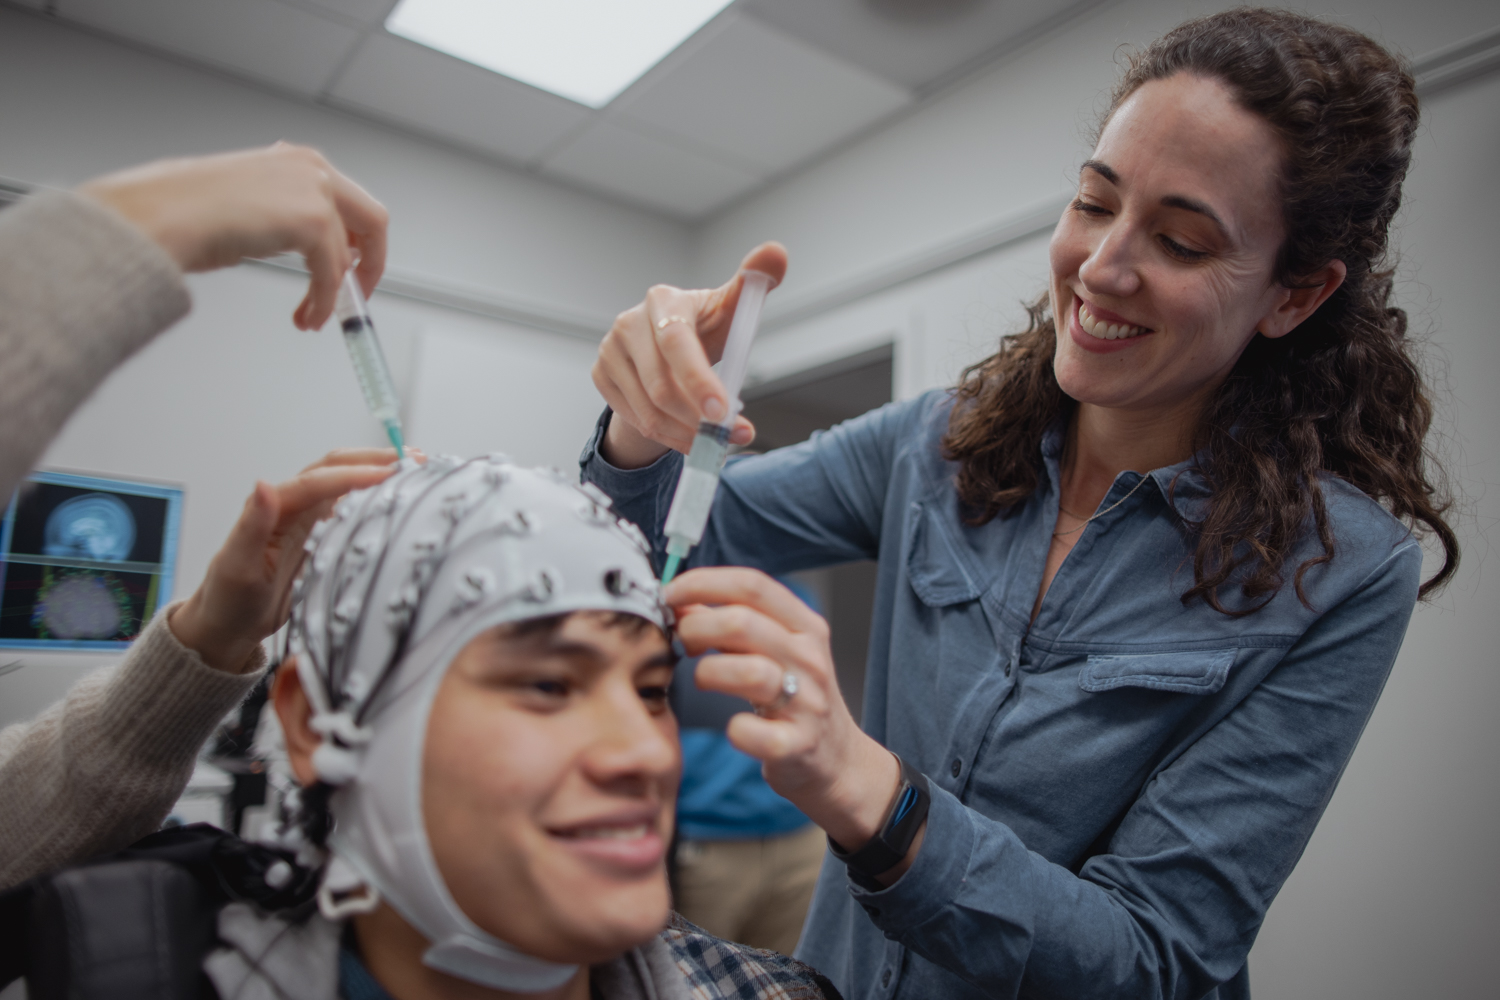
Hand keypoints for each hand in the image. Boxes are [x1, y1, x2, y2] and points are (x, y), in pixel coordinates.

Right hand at [78, 143, 388, 330]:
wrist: (156, 215)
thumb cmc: (182, 212)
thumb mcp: (250, 209)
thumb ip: (286, 221)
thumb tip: (310, 254)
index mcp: (294, 161)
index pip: (349, 203)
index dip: (355, 243)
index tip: (350, 270)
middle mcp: (309, 167)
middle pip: (372, 221)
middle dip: (369, 265)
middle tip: (355, 296)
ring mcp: (314, 189)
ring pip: (349, 254)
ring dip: (335, 294)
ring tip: (314, 317)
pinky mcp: (312, 219)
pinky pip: (332, 273)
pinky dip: (324, 301)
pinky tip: (306, 316)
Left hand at [168, 448, 406, 672]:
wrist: (231, 625)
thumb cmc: (229, 598)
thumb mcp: (236, 565)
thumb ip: (252, 525)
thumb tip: (263, 485)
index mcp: (276, 507)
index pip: (318, 480)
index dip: (353, 474)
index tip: (389, 474)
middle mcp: (295, 505)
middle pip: (337, 467)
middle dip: (374, 458)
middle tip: (414, 460)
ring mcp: (311, 519)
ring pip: (349, 483)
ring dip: (380, 472)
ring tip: (417, 471)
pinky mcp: (324, 535)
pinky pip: (354, 508)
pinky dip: (379, 497)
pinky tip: (402, 499)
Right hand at [592, 242, 786, 467]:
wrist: (667, 344)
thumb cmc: (703, 325)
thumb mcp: (729, 306)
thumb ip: (755, 281)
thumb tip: (776, 253)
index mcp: (663, 300)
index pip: (676, 342)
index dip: (699, 380)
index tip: (723, 412)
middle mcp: (629, 322)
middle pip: (660, 387)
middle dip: (699, 420)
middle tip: (732, 436)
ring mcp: (609, 350)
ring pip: (649, 412)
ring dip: (688, 434)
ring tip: (717, 440)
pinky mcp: (601, 376)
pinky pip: (638, 422)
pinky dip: (670, 438)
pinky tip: (690, 436)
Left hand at [667, 567, 913, 877]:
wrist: (839, 761)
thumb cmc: (796, 699)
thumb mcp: (774, 652)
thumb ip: (731, 625)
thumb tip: (682, 601)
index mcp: (805, 627)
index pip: (752, 586)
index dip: (703, 583)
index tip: (671, 594)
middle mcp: (810, 659)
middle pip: (742, 622)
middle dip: (695, 627)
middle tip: (682, 641)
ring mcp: (807, 703)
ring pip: (748, 672)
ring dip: (708, 673)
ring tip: (704, 680)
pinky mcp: (796, 746)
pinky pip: (749, 731)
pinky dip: (733, 730)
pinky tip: (735, 729)